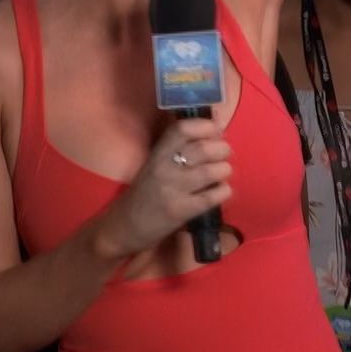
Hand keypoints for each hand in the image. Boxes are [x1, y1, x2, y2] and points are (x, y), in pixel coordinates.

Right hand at [105, 118, 233, 257]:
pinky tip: (220, 191)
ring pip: (211, 172)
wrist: (126, 225)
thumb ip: (178, 148)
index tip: (215, 130)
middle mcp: (164, 168)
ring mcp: (173, 190)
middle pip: (202, 149)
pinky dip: (223, 191)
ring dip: (224, 170)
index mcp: (157, 153)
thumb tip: (212, 127)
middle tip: (224, 154)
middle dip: (222, 149)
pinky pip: (212, 197)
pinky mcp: (181, 211)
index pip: (182, 129)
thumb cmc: (144, 192)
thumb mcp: (155, 163)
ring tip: (222, 173)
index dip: (204, 126)